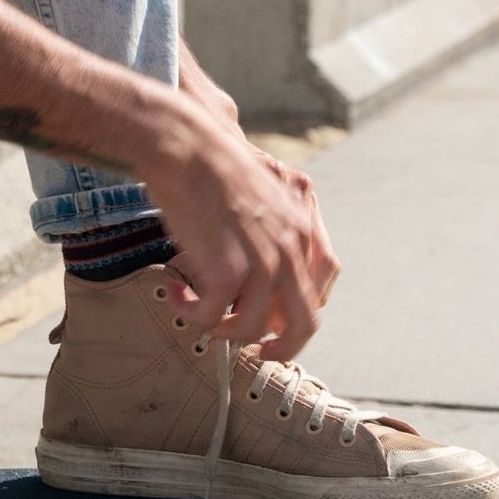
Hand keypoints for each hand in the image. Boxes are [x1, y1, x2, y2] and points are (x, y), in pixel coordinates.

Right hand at [136, 99, 337, 362]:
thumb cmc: (210, 163)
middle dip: (281, 348)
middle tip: (256, 353)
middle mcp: (291, 250)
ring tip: (198, 315)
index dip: (300, 311)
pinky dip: (192, 314)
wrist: (187, 145)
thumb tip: (255, 268)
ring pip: (254, 329)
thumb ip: (272, 228)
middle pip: (305, 323)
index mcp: (302, 228)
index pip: (322, 287)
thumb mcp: (261, 193)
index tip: (277, 321)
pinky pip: (213, 317)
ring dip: (225, 332)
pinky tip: (176, 295)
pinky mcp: (228, 272)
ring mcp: (262, 263)